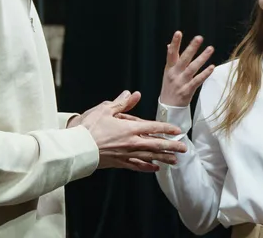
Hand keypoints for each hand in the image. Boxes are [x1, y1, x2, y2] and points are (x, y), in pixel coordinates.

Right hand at [73, 90, 187, 171]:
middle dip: (172, 146)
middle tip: (184, 148)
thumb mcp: (105, 110)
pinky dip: (147, 167)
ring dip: (163, 158)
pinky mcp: (119, 163)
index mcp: (130, 128)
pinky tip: (154, 168)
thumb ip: (121, 103)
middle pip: (157, 145)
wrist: (78, 148)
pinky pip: (137, 166)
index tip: (178, 130)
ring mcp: (126, 154)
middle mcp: (132, 143)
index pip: (154, 128)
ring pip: (150, 157)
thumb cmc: (89, 127)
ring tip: (174, 160)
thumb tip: (133, 94)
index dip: (167, 129)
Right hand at [159, 31, 214, 107]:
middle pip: (184, 58)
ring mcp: (181, 82)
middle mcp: (174, 74)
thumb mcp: (167, 73)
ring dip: (202, 58)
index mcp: (169, 68)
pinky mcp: (187, 91)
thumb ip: (171, 59)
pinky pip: (197, 81)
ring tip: (210, 48)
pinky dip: (205, 74)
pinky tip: (211, 67)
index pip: (171, 53)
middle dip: (191, 47)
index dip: (174, 43)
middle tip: (199, 38)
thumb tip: (168, 45)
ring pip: (192, 68)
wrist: (168, 108)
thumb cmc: (169, 88)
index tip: (178, 33)